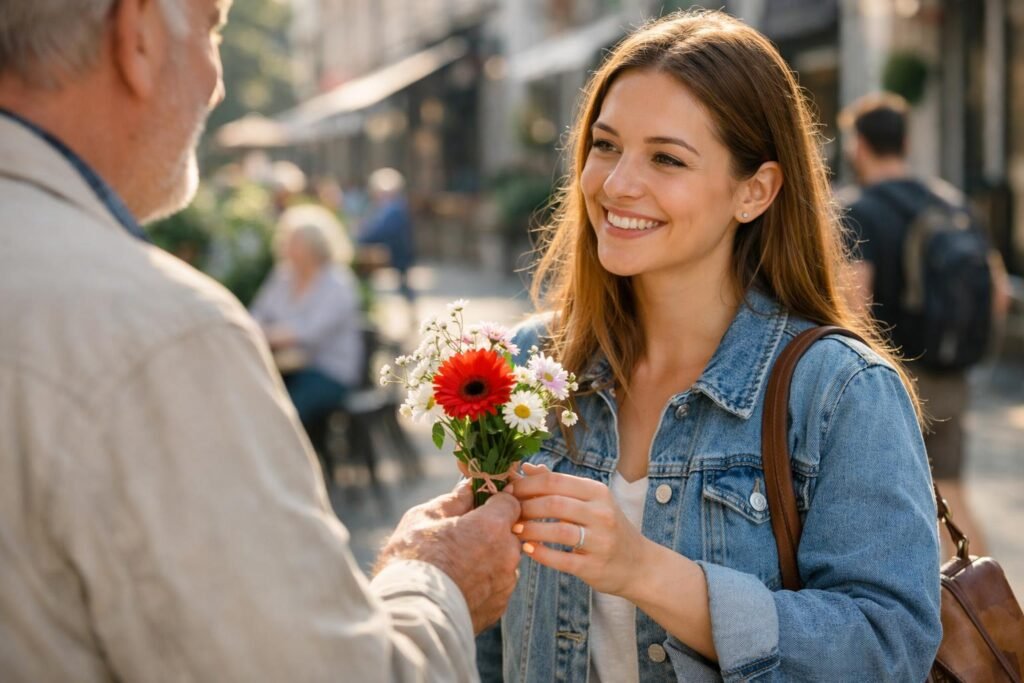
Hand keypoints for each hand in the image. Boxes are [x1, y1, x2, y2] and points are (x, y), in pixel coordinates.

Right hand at [376, 480, 521, 632]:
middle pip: (507, 533)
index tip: (479, 504)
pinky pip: (496, 586)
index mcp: (492, 526)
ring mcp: (505, 583)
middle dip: (489, 532)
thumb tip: (466, 489)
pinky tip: (458, 586)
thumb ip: (452, 502)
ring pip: (503, 561)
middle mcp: (507, 553)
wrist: (410, 614)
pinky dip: (483, 584)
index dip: (494, 501)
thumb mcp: (424, 518)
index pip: (510, 502)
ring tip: (455, 566)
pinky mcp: (498, 607)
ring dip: (487, 559)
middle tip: (460, 537)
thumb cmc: (413, 559)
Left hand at [508, 463, 648, 596]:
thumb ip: (558, 484)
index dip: (526, 485)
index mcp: (597, 492)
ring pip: (558, 531)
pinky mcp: (595, 566)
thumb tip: (526, 467)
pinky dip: (541, 554)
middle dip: (525, 507)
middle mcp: (602, 513)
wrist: (638, 565)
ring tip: (514, 530)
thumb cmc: (606, 527)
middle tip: (507, 512)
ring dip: (530, 530)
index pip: (555, 481)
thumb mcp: (589, 501)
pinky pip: (563, 559)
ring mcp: (601, 541)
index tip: (508, 491)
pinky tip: (527, 550)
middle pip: (554, 504)